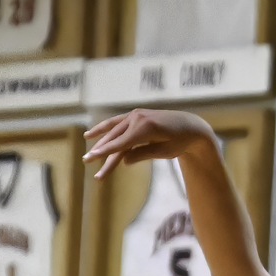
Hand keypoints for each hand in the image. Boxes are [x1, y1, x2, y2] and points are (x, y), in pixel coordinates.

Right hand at [83, 107, 213, 181]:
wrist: (190, 126)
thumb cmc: (180, 142)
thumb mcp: (165, 152)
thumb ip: (144, 154)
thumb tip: (124, 161)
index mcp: (145, 128)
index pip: (121, 143)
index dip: (105, 152)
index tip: (91, 158)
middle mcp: (138, 118)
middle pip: (115, 138)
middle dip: (100, 150)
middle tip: (85, 161)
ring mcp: (136, 115)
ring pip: (113, 129)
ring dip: (99, 138)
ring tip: (86, 145)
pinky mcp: (136, 115)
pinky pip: (117, 122)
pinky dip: (106, 128)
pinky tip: (94, 133)